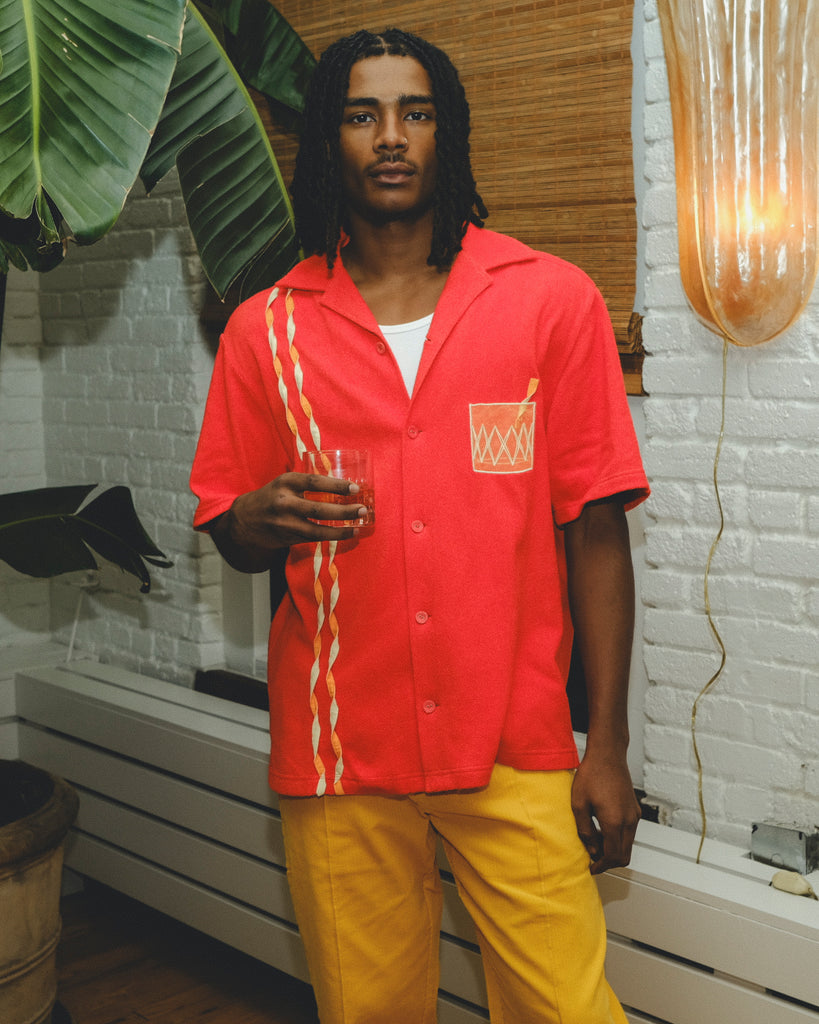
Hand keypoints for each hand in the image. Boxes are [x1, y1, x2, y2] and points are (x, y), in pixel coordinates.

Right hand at [212, 472, 369, 570]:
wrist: (244, 521)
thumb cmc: (271, 497)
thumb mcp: (284, 483)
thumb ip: (306, 484)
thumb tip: (340, 484)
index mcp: (285, 483)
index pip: (314, 483)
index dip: (336, 485)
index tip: (355, 488)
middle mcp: (284, 503)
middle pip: (319, 510)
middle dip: (344, 511)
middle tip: (362, 509)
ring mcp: (285, 523)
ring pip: (318, 530)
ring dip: (341, 529)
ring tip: (358, 525)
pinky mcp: (287, 538)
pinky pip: (314, 539)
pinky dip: (332, 536)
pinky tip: (346, 533)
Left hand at [570, 749, 639, 874]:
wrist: (607, 755)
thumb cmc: (591, 775)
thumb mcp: (579, 804)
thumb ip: (585, 830)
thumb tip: (592, 849)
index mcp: (615, 821)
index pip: (613, 856)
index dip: (602, 866)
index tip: (591, 867)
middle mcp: (629, 821)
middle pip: (624, 855)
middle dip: (609, 861)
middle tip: (592, 858)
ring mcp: (634, 815)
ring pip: (628, 844)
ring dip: (614, 849)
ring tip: (595, 841)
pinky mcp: (635, 809)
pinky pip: (629, 832)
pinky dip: (619, 838)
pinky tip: (603, 828)